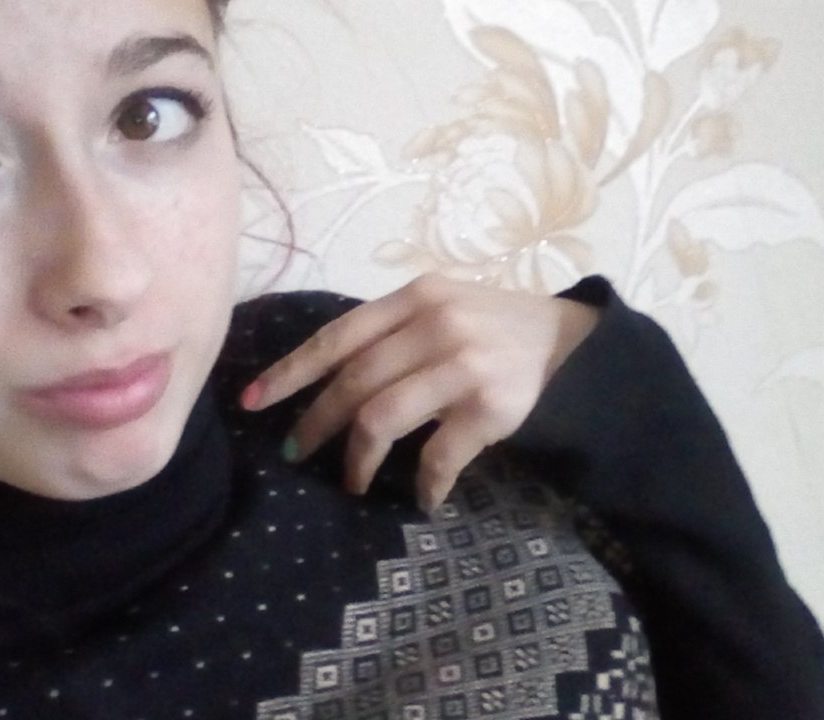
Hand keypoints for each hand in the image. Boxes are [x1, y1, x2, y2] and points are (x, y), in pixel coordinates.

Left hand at [238, 274, 599, 511]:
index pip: (337, 336)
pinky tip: (423, 498)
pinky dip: (425, 484)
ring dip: (360, 461)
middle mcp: (435, 325)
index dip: (290, 373)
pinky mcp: (491, 408)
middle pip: (353, 382)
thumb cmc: (492, 328)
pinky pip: (439, 456)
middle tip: (297, 454)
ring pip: (383, 420)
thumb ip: (389, 331)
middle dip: (316, 425)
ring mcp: (464, 366)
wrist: (571, 345)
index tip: (252, 402)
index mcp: (415, 298)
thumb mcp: (441, 308)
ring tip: (355, 482)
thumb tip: (321, 378)